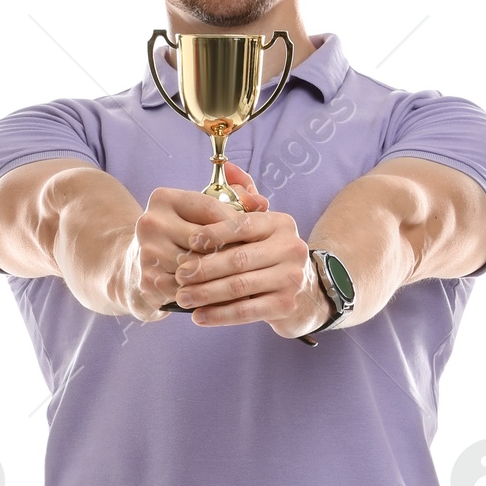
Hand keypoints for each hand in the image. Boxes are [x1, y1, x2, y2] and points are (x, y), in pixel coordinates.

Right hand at [116, 175, 263, 321]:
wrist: (132, 269)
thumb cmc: (178, 238)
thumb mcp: (197, 214)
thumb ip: (232, 199)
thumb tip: (261, 202)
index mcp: (163, 199)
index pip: (211, 208)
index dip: (237, 223)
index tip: (257, 236)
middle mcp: (151, 223)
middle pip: (206, 241)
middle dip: (232, 253)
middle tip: (257, 264)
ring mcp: (147, 254)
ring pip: (199, 269)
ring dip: (223, 279)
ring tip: (247, 282)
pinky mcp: (148, 282)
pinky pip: (190, 291)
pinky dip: (209, 297)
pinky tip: (226, 300)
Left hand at [169, 164, 329, 335]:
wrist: (307, 293)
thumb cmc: (271, 256)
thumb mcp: (262, 227)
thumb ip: (245, 198)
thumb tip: (229, 168)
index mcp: (280, 224)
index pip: (242, 225)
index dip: (213, 233)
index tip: (188, 241)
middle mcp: (290, 248)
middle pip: (238, 258)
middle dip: (204, 268)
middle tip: (179, 275)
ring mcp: (290, 278)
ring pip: (239, 286)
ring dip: (206, 293)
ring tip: (183, 297)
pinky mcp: (286, 305)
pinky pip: (246, 310)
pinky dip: (219, 314)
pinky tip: (199, 316)